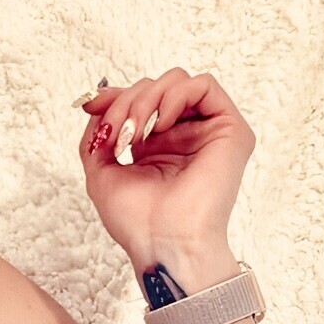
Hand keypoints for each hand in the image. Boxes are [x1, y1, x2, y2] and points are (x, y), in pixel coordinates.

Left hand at [77, 70, 254, 266]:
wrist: (164, 242)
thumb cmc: (138, 222)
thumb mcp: (101, 172)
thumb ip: (98, 133)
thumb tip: (97, 99)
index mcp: (157, 147)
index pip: (140, 101)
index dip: (115, 97)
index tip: (93, 103)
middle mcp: (183, 137)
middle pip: (155, 87)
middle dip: (128, 102)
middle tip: (120, 134)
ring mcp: (207, 132)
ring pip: (177, 81)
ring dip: (148, 99)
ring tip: (137, 134)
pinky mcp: (230, 130)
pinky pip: (204, 85)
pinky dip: (176, 96)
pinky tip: (163, 125)